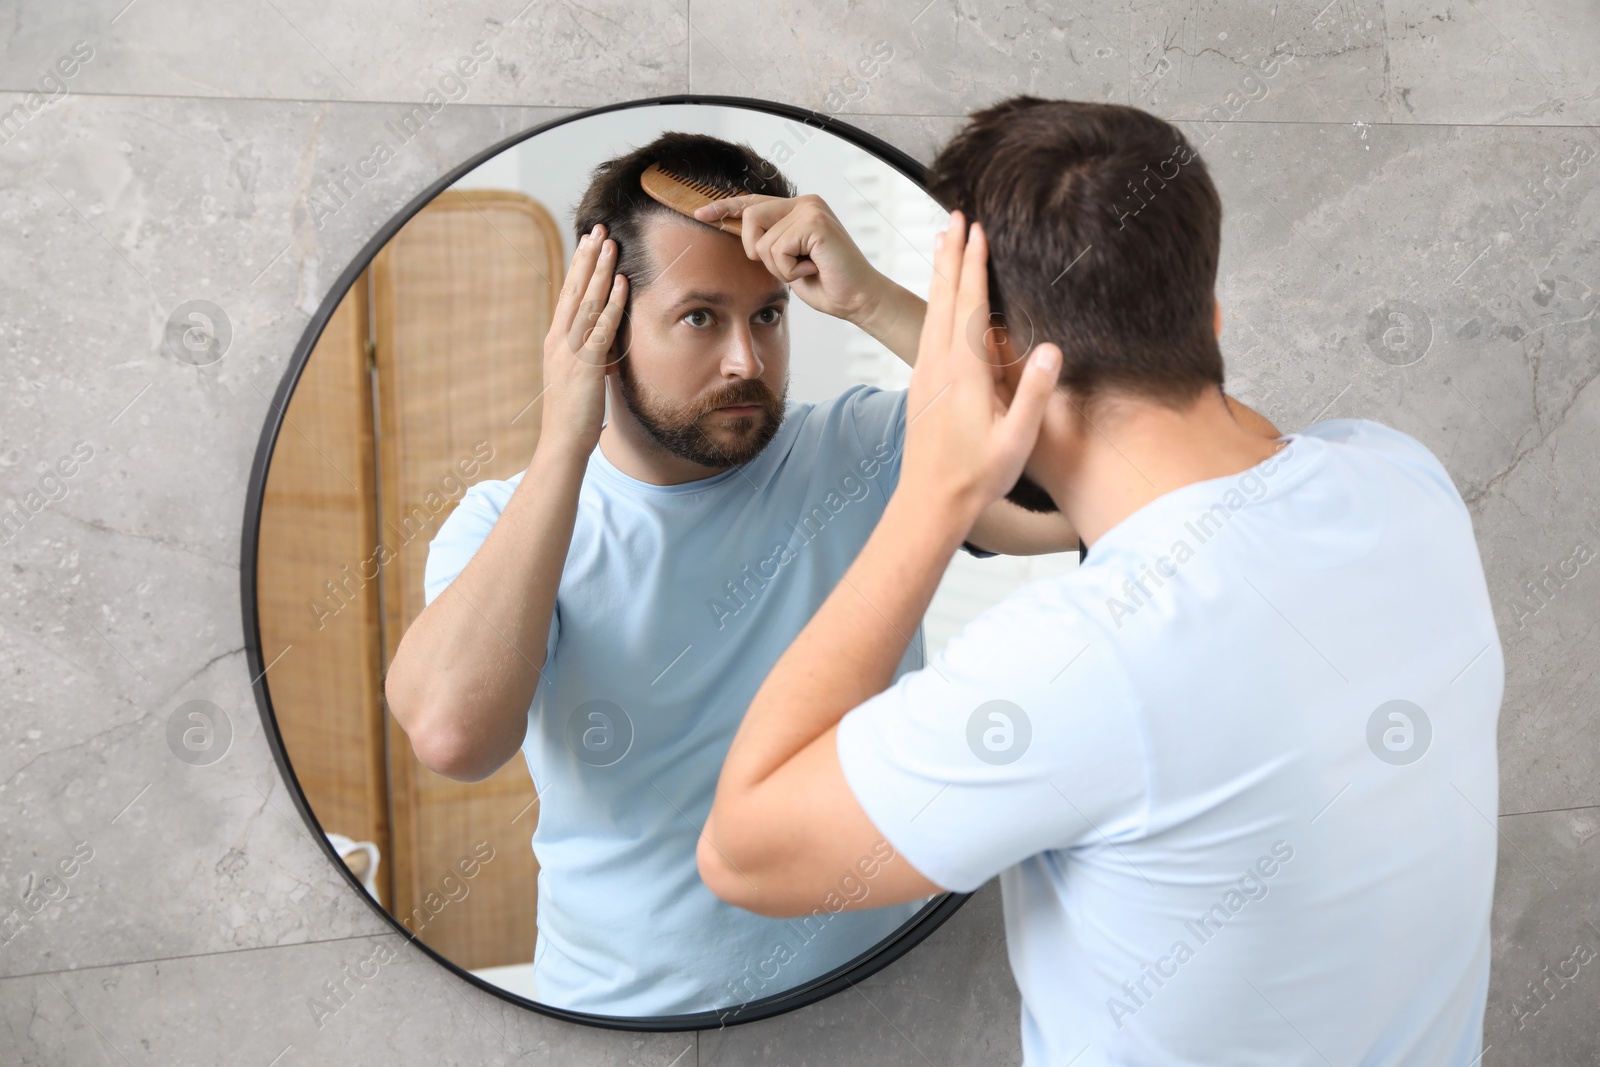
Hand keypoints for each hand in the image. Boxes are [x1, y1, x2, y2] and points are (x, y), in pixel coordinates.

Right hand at [539, 225, 627, 457]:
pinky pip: (601, 328)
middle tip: (597, 229)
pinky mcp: (585, 365)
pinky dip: (612, 303)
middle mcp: (559, 340)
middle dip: (586, 257)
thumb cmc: (573, 414)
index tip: (587, 242)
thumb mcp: (577, 376)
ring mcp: (570, 351)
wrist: (562, 442)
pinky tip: (622, 283)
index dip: (578, 267)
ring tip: (609, 243)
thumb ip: (587, 353)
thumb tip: (602, 339)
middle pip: (573, 290)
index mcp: (555, 340)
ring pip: (586, 302)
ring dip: (600, 271)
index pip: (567, 295)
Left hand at [692, 193, 889, 324]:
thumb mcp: (788, 262)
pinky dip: (790, 270)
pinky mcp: (814, 222)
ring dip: (779, 267)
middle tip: (789, 267)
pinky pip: (778, 250)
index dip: (724, 207)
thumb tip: (742, 240)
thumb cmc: (826, 285)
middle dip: (756, 251)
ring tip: (807, 269)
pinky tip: (813, 270)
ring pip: (762, 240)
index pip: (753, 202)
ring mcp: (811, 209)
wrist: (858, 299)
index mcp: (798, 208)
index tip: (700, 213)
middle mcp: (805, 202)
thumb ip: (769, 244)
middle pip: (750, 217)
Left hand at [900, 210, 1059, 520]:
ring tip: (944, 243)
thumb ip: (1034, 394)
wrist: (929, 503)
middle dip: (950, 253)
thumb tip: (1054, 350)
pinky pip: (928, 329)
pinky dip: (936, 302)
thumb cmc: (976, 477)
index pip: (969, 304)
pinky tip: (941, 301)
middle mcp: (937, 365)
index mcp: (963, 372)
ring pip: (931, 310)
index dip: (974, 264)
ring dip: (940, 274)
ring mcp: (924, 373)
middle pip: (943, 295)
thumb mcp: (1016, 441)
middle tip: (954, 217)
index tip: (977, 229)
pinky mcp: (920, 385)